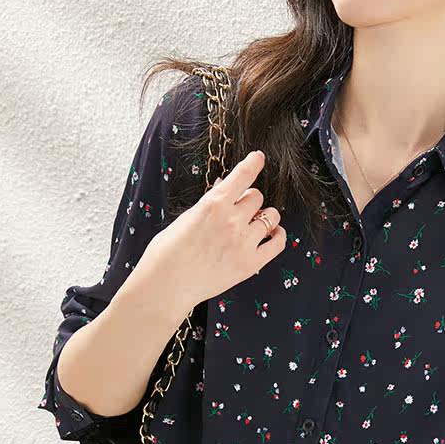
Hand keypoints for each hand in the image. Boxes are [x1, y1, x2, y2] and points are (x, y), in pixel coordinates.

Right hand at [137, 149, 285, 308]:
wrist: (167, 286)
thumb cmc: (168, 253)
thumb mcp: (186, 219)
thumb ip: (209, 205)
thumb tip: (223, 189)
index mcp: (213, 204)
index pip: (242, 176)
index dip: (253, 163)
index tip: (259, 158)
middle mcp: (232, 220)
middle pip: (257, 197)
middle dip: (250, 200)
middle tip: (241, 209)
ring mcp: (244, 242)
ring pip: (270, 217)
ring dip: (264, 217)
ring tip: (254, 224)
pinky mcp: (251, 263)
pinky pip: (277, 243)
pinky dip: (277, 236)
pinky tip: (271, 235)